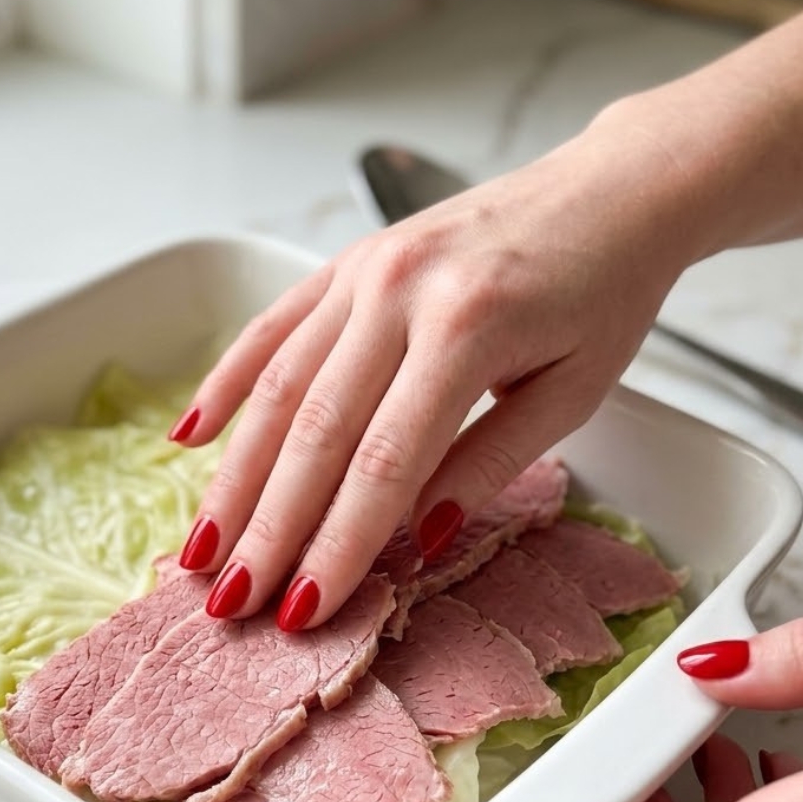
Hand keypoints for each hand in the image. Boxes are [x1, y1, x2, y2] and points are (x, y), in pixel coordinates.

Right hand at [169, 121, 706, 628]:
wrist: (611, 192)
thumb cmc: (603, 296)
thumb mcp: (571, 393)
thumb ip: (487, 463)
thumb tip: (416, 537)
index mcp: (466, 330)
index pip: (384, 463)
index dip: (337, 544)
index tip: (304, 609)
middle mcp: (399, 293)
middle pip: (315, 432)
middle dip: (268, 528)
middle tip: (232, 600)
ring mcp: (363, 271)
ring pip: (278, 388)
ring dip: (234, 476)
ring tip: (202, 546)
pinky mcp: (346, 262)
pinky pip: (271, 327)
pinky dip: (226, 383)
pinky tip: (190, 437)